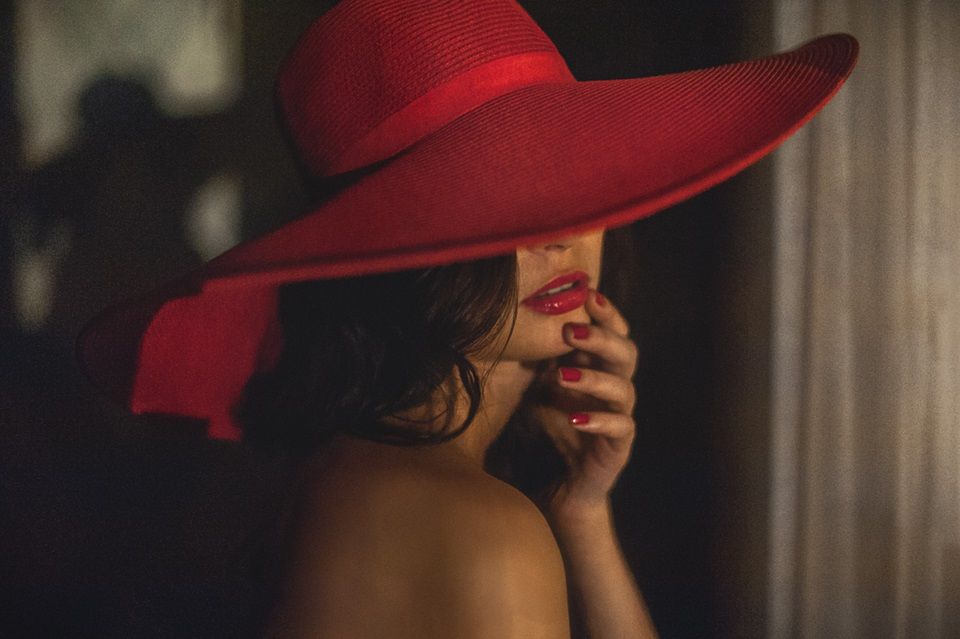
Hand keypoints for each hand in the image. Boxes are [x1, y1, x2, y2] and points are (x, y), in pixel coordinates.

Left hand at [527, 289, 637, 520]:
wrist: (557, 487)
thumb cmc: (547, 431)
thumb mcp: (538, 388)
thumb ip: (540, 359)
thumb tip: (518, 318)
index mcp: (598, 369)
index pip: (612, 333)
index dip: (606, 313)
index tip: (588, 292)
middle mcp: (614, 388)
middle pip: (625, 353)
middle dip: (601, 338)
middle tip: (571, 330)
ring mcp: (619, 417)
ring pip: (624, 388)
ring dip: (594, 377)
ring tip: (562, 375)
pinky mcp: (619, 447)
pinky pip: (621, 428)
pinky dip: (599, 420)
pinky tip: (575, 418)